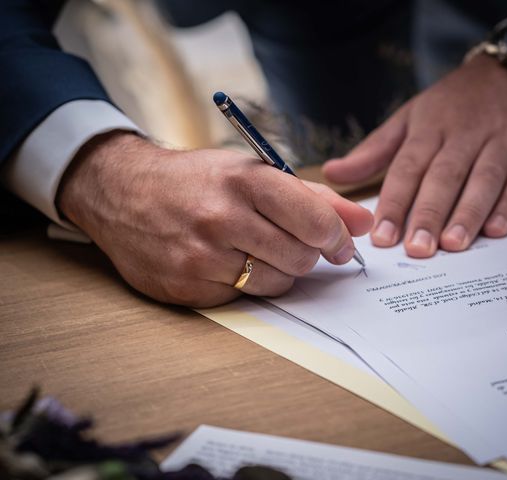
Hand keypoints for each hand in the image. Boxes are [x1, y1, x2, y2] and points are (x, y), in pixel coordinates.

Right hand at [57, 132, 372, 306]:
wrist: (123, 193)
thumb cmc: (198, 180)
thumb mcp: (251, 171)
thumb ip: (313, 196)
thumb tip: (365, 222)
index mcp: (245, 181)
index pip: (315, 220)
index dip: (337, 235)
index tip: (340, 242)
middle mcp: (222, 219)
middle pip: (301, 257)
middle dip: (307, 253)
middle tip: (293, 242)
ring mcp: (201, 257)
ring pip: (277, 282)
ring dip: (279, 269)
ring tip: (256, 248)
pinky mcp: (188, 288)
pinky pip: (244, 298)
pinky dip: (247, 284)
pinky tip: (228, 261)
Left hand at [323, 54, 506, 256]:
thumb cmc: (453, 103)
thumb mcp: (409, 117)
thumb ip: (373, 150)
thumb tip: (332, 173)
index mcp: (429, 127)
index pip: (408, 167)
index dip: (395, 202)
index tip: (382, 236)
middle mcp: (465, 133)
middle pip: (445, 175)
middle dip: (429, 213)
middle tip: (417, 249)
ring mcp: (504, 139)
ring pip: (485, 178)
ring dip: (468, 213)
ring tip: (452, 245)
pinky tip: (496, 230)